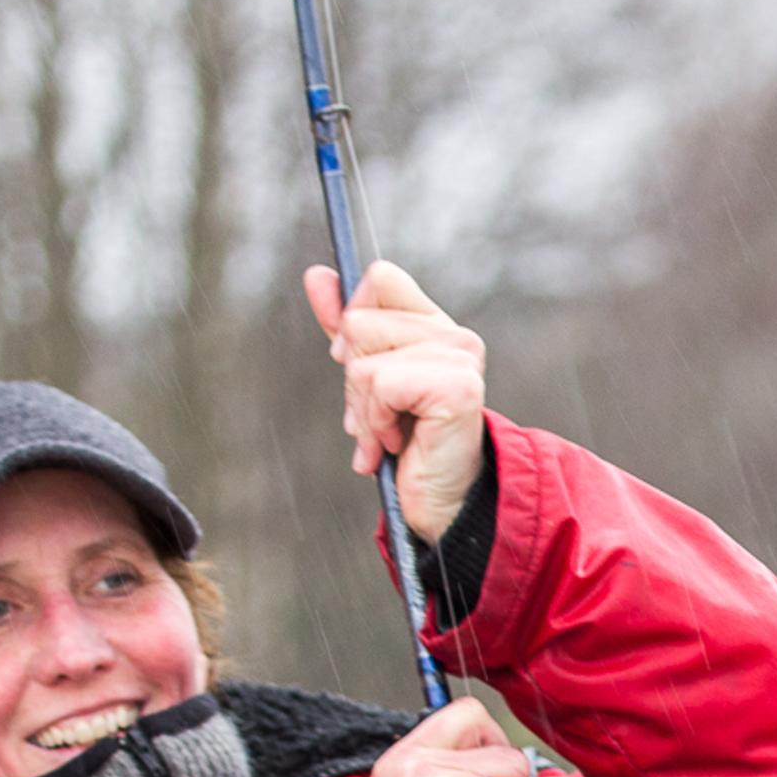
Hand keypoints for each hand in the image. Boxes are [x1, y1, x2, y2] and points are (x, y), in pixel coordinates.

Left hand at [306, 261, 488, 543]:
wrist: (441, 501)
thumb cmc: (407, 445)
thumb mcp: (367, 380)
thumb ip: (344, 327)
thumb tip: (316, 276)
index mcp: (434, 327)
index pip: (380, 278)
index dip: (354, 319)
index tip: (360, 365)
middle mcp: (454, 335)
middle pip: (360, 323)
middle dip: (353, 381)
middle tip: (379, 418)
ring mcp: (460, 358)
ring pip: (364, 360)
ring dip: (364, 410)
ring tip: (386, 435)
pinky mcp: (456, 386)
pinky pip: (382, 385)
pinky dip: (376, 423)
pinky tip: (396, 443)